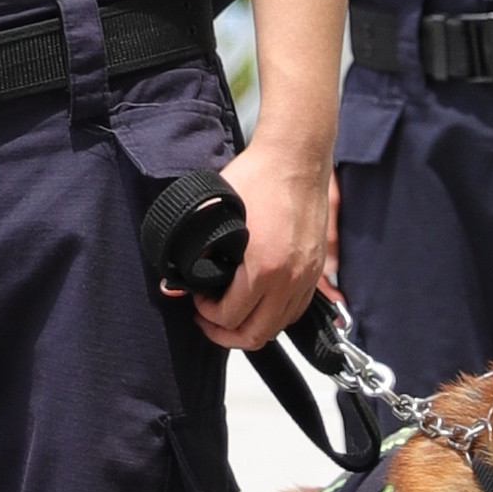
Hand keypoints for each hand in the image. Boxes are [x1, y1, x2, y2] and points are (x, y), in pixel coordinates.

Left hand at [197, 134, 336, 356]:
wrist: (297, 157)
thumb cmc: (260, 176)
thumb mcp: (217, 213)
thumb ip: (196, 252)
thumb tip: (175, 283)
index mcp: (264, 267)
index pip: (230, 318)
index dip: (207, 315)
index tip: (198, 300)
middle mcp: (290, 279)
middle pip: (256, 335)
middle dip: (225, 333)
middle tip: (208, 317)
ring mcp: (307, 277)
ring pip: (278, 327)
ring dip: (251, 326)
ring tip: (231, 310)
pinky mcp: (316, 270)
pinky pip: (295, 311)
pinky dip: (274, 315)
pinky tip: (256, 302)